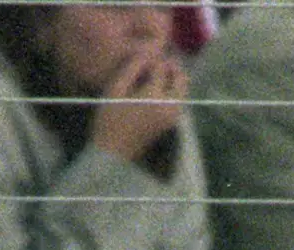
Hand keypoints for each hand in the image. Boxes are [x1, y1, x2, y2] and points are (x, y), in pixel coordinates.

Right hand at [86, 44, 186, 162]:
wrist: (114, 153)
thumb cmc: (109, 119)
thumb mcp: (116, 88)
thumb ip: (133, 67)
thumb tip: (147, 52)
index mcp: (156, 95)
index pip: (163, 67)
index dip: (154, 59)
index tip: (144, 56)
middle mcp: (170, 105)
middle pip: (181, 77)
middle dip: (171, 66)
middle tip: (156, 61)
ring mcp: (174, 116)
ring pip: (183, 89)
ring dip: (174, 78)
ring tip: (156, 73)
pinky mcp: (172, 122)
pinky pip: (179, 100)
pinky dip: (173, 90)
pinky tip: (157, 88)